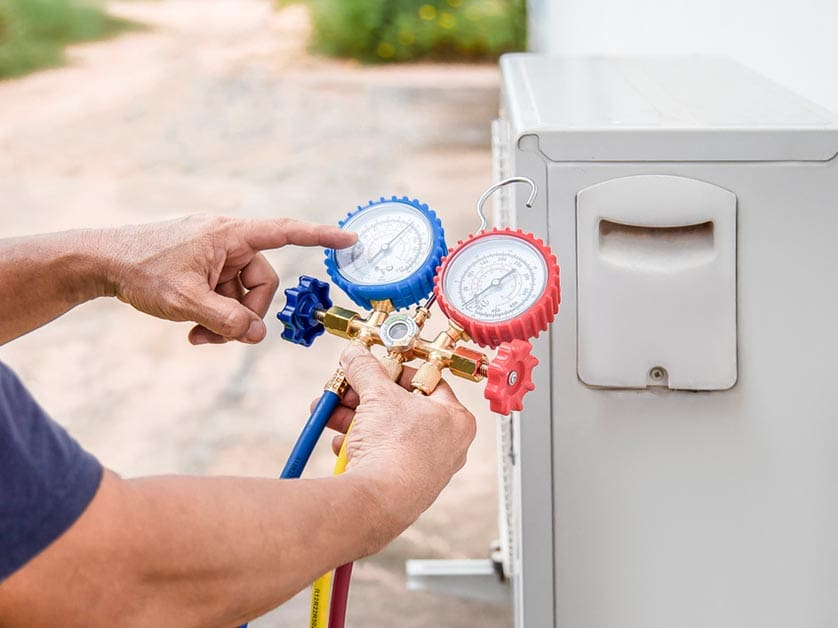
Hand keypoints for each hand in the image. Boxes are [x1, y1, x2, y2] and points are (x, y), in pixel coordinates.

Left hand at [99, 214, 355, 344]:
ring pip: (241, 294)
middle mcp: (227, 240)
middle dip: (245, 313)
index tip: (350, 238)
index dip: (320, 236)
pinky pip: (224, 294)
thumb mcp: (185, 301)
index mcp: (229, 234)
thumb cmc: (140, 269)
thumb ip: (227, 320)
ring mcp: (214, 254)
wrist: (99, 261)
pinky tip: (191, 329)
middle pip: (261, 282)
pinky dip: (214, 314)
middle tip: (220, 335)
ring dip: (225, 320)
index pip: (285, 232)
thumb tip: (258, 335)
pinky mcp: (203, 267)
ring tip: (197, 335)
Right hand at [313, 344, 476, 534]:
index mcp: (455, 420)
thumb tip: (355, 356)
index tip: (375, 368)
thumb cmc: (395, 449)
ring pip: (388, 433)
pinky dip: (360, 448)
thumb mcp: (377, 394)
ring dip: (356, 421)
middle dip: (366, 397)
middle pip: (402, 408)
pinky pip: (382, 457)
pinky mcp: (404, 487)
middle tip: (346, 388)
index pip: (428, 382)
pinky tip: (340, 445)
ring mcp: (426, 469)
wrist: (378, 501)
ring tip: (331, 413)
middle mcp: (447, 446)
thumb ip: (365, 369)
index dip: (397, 371)